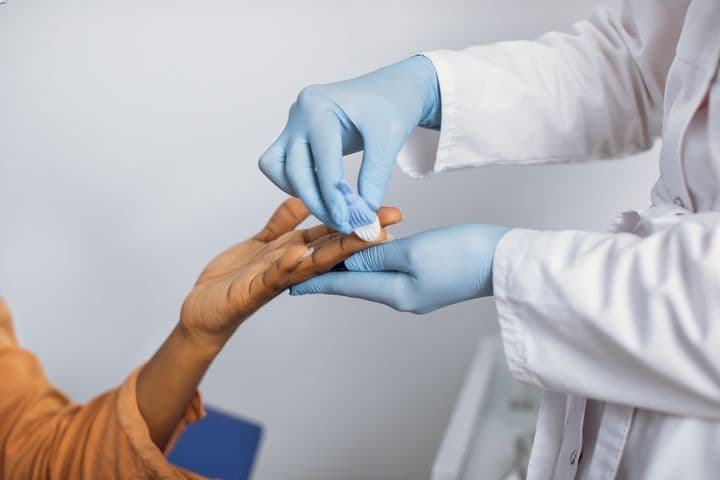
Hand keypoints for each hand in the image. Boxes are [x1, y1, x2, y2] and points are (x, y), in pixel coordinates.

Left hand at [180, 198, 401, 348]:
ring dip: (334, 251)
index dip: (357, 223)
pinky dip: (284, 266)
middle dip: (359, 236)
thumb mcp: (262, 244)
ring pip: (309, 264)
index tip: (386, 212)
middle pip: (330, 250)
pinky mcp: (252, 292)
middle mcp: (291, 268)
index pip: (332, 236)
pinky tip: (297, 254)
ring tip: (357, 237)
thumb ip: (283, 223)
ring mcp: (274, 281)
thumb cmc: (234, 279)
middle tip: (388, 224)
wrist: (204, 310)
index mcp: (295, 254)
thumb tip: (304, 199)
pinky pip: (270, 277)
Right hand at [259, 55, 439, 232]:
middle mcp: (299, 112)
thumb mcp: (388, 139)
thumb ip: (375, 176)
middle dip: (316, 201)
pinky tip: (323, 193)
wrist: (391, 90)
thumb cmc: (392, 106)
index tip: (349, 222)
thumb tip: (363, 213)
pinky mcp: (295, 134)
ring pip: (278, 168)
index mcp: (319, 106)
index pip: (322, 162)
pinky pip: (280, 165)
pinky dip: (296, 182)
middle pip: (293, 169)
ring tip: (332, 209)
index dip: (334, 197)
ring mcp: (294, 123)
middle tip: (341, 223)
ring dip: (301, 192)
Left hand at [290, 224, 509, 313]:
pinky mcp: (428, 281)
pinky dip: (375, 259)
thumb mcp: (414, 252)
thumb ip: (377, 255)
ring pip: (373, 274)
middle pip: (356, 281)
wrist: (506, 261)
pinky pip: (391, 271)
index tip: (289, 283)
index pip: (345, 285)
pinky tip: (368, 250)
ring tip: (328, 254)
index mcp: (395, 293)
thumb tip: (347, 258)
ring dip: (352, 263)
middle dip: (330, 271)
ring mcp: (416, 291)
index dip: (316, 281)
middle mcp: (402, 297)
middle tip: (302, 263)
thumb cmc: (464, 255)